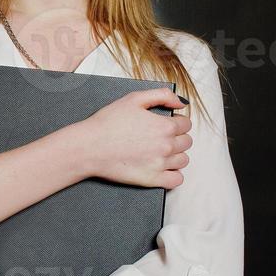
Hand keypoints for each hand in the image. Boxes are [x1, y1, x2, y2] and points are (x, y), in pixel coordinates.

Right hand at [72, 87, 191, 188]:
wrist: (89, 146)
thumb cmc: (107, 122)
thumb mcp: (134, 99)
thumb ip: (162, 95)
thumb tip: (181, 103)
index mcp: (165, 126)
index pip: (186, 124)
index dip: (176, 122)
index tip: (165, 124)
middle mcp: (166, 146)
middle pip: (186, 142)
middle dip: (177, 138)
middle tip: (160, 137)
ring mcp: (161, 164)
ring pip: (183, 160)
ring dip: (176, 155)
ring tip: (160, 152)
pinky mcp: (152, 179)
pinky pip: (177, 180)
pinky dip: (174, 175)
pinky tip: (163, 168)